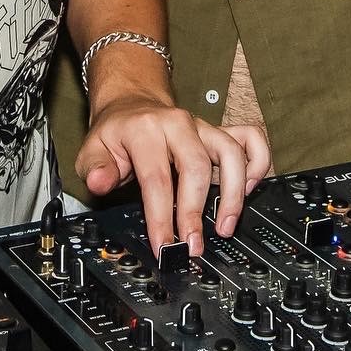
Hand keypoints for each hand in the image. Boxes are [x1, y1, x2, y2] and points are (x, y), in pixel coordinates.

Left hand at [75, 94, 270, 256]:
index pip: (156, 178)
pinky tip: (248, 189)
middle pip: (196, 168)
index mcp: (145, 130)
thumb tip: (99, 183)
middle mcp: (178, 124)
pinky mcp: (219, 131)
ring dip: (232, 194)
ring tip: (225, 226)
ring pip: (231, 153)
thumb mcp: (93, 148)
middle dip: (195, 212)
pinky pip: (251, 139)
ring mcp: (202, 126)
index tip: (164, 245)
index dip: (161, 216)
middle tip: (192, 245)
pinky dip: (257, 164)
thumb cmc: (117, 133)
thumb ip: (95, 168)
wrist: (132, 105)